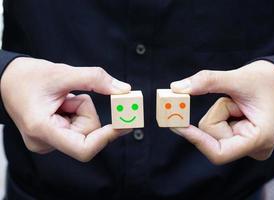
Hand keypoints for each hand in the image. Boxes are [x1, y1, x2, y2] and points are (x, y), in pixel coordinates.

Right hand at [0, 57, 130, 161]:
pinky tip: (61, 104)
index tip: (125, 123)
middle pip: (88, 134)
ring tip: (61, 99)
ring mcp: (49, 142)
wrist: (7, 80)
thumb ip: (95, 79)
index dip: (107, 138)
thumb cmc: (28, 76)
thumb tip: (123, 90)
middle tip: (70, 96)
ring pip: (84, 130)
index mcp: (42, 129)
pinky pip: (78, 128)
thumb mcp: (62, 72)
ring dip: (80, 110)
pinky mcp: (53, 138)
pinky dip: (76, 113)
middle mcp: (45, 142)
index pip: (84, 148)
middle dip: (86, 111)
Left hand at [170, 60, 273, 164]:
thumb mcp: (238, 78)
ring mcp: (246, 146)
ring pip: (212, 132)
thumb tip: (177, 88)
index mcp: (259, 139)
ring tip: (239, 104)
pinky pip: (216, 130)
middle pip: (212, 137)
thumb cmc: (267, 81)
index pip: (218, 153)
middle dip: (216, 114)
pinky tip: (236, 109)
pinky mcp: (238, 141)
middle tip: (233, 99)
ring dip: (219, 112)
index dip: (196, 140)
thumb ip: (208, 81)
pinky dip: (220, 115)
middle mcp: (253, 148)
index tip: (178, 125)